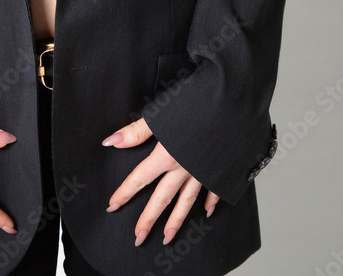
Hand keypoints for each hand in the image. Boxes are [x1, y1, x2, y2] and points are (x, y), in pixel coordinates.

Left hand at [101, 117, 219, 246]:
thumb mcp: (161, 114)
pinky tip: (207, 211)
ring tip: (168, 236)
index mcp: (167, 155)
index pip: (140, 177)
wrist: (232, 108)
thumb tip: (110, 142)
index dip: (125, 192)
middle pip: (162, 197)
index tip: (112, 206)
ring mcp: (202, 171)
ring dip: (176, 219)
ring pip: (186, 200)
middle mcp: (184, 168)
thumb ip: (136, 131)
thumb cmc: (196, 106)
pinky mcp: (219, 169)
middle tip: (138, 237)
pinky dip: (210, 201)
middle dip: (149, 219)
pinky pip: (213, 190)